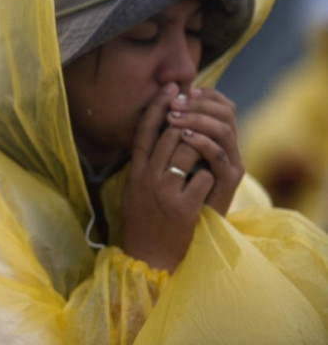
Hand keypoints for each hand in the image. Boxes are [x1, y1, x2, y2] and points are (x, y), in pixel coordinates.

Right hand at [121, 83, 214, 272]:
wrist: (147, 257)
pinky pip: (202, 179)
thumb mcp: (133, 189)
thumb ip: (143, 164)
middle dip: (185, 117)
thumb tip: (156, 135)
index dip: (157, 106)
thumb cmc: (142, 221)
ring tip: (207, 144)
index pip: (145, 131)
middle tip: (197, 103)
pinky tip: (210, 179)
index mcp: (135, 172)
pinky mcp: (182, 208)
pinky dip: (209, 175)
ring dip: (200, 145)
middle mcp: (147, 178)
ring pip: (186, 151)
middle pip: (168, 135)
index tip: (171, 87)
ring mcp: (164, 192)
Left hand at [165, 88, 243, 215]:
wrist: (174, 232)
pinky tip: (184, 136)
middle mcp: (227, 148)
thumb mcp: (167, 155)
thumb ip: (169, 132)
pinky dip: (201, 142)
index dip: (202, 95)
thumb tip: (159, 103)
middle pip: (225, 113)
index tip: (177, 91)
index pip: (221, 105)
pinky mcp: (228, 182)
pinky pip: (219, 156)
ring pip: (224, 130)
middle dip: (197, 103)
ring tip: (174, 117)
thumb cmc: (168, 191)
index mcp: (216, 138)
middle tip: (174, 103)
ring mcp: (230, 164)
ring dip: (197, 119)